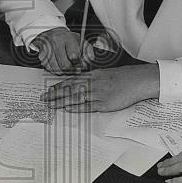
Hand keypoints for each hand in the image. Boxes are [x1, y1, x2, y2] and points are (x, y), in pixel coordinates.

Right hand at [30, 27, 83, 73]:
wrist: (52, 33)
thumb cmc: (68, 40)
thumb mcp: (81, 42)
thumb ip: (88, 53)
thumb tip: (86, 65)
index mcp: (68, 38)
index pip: (74, 56)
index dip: (78, 64)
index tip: (79, 65)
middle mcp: (56, 42)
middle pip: (64, 65)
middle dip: (71, 70)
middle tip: (74, 69)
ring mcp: (47, 48)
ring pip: (56, 69)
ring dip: (63, 72)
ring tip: (66, 66)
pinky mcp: (41, 54)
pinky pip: (49, 68)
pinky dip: (55, 70)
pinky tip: (58, 64)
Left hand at [41, 63, 158, 111]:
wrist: (137, 80)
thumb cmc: (123, 77)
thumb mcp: (105, 74)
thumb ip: (92, 78)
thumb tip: (81, 82)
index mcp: (92, 76)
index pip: (71, 81)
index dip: (58, 86)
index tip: (48, 90)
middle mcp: (93, 83)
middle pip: (70, 88)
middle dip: (55, 94)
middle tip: (43, 98)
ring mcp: (98, 93)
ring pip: (76, 97)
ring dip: (61, 101)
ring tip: (51, 105)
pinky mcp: (105, 103)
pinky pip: (88, 106)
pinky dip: (77, 107)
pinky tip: (68, 108)